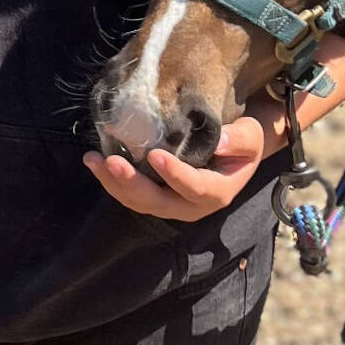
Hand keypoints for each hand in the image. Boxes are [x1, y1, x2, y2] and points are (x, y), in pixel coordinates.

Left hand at [84, 113, 268, 222]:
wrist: (235, 152)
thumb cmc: (244, 142)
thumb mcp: (252, 137)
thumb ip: (239, 140)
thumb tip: (219, 141)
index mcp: (217, 193)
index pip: (195, 188)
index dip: (174, 175)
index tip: (155, 155)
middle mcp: (191, 206)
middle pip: (157, 203)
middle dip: (132, 184)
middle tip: (111, 162)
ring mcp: (171, 205)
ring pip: (138, 202)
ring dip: (113, 184)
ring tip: (92, 160)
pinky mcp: (156, 198)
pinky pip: (131, 196)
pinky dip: (111, 181)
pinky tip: (95, 161)